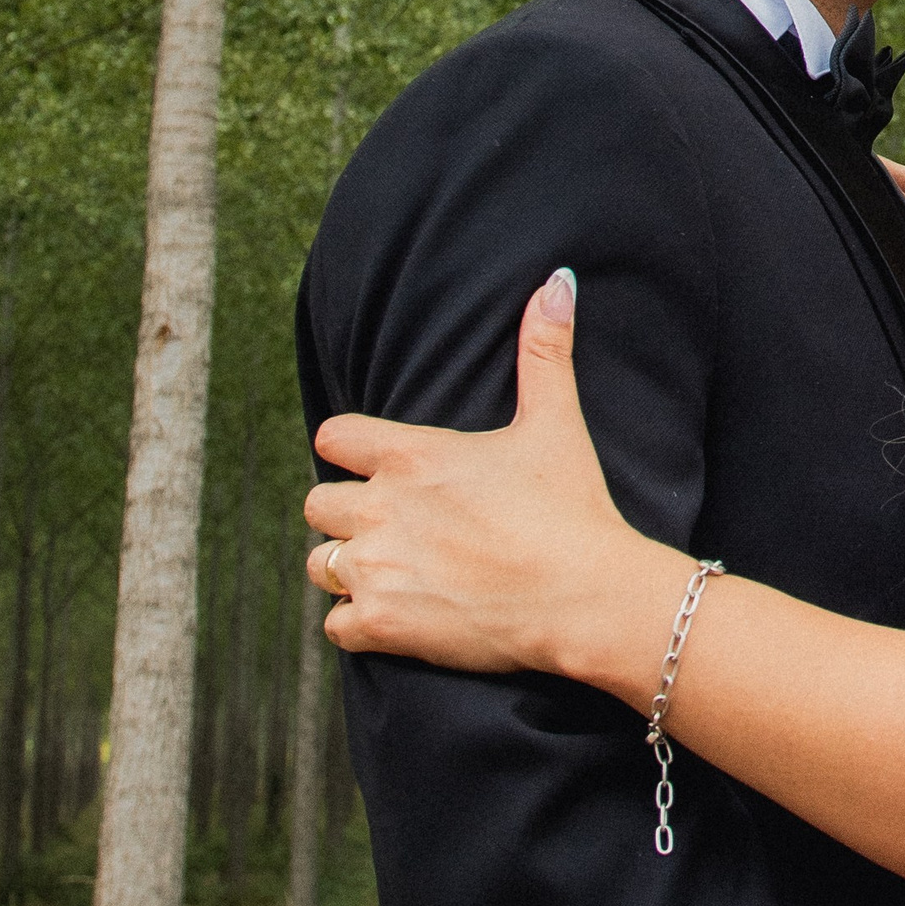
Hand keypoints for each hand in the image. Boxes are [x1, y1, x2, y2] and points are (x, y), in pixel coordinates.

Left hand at [306, 269, 683, 684]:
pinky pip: (335, 625)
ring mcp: (377, 568)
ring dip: (350, 567)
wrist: (586, 596)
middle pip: (317, 503)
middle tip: (397, 527)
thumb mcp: (556, 422)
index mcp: (412, 455)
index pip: (332, 438)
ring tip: (397, 572)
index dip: (351, 451)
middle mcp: (380, 507)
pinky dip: (360, 623)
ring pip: (321, 564)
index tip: (380, 467)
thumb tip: (557, 280)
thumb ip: (544, 351)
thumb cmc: (572, 507)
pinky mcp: (383, 624)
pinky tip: (400, 615)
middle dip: (348, 514)